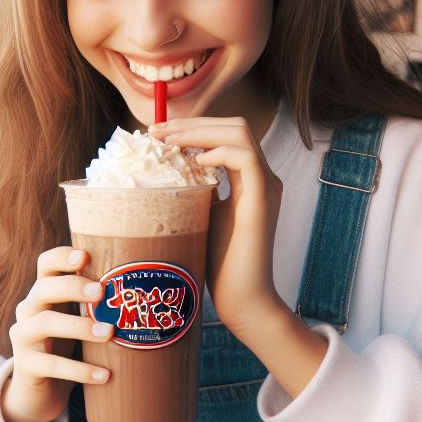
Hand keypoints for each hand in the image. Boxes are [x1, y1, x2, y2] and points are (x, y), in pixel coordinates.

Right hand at [1, 246, 111, 421]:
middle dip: (72, 286)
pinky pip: (50, 365)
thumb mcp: (80, 322)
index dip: (62, 257)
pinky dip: (79, 370)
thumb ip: (99, 307)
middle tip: (101, 292)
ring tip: (109, 333)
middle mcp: (29, 310)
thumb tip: (151, 294)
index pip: (45, 264)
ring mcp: (23, 338)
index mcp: (44, 294)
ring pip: (45, 323)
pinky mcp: (25, 366)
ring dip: (79, 326)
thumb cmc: (68, 349)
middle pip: (43, 288)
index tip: (85, 257)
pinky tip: (104, 375)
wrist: (40, 393)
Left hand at [150, 116, 284, 338]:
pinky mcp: (262, 201)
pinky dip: (219, 152)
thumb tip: (161, 172)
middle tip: (156, 130)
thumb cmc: (219, 264)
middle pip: (234, 124)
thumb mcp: (199, 216)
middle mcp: (261, 177)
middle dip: (192, 122)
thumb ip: (192, 190)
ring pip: (240, 133)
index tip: (157, 132)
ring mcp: (265, 186)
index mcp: (248, 179)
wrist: (243, 298)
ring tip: (170, 142)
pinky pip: (245, 159)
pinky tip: (195, 162)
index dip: (192, 126)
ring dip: (200, 131)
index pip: (225, 133)